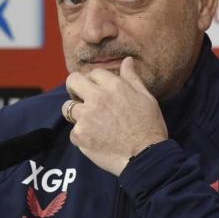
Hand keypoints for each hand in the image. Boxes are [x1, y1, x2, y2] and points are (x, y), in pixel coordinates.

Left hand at [62, 57, 167, 175]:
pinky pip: (73, 132)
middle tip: (82, 98)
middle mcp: (97, 98)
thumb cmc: (149, 127)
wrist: (146, 157)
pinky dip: (82, 137)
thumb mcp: (146, 98)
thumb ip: (132, 78)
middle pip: (72, 81)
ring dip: (77, 114)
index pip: (93, 73)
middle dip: (75, 88)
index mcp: (114, 86)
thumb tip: (127, 60)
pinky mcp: (80, 135)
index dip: (96, 82)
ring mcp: (86, 117)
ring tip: (92, 123)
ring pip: (68, 108)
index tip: (100, 91)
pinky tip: (96, 141)